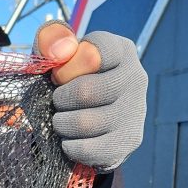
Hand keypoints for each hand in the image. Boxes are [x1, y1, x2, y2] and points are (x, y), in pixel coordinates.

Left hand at [34, 21, 147, 172]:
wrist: (87, 121)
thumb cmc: (68, 80)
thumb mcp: (56, 54)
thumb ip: (51, 39)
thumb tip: (60, 50)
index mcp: (121, 50)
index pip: (94, 52)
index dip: (66, 68)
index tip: (59, 75)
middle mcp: (137, 78)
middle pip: (85, 91)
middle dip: (60, 99)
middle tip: (58, 101)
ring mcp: (136, 112)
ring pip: (85, 123)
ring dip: (62, 124)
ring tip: (61, 120)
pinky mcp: (129, 141)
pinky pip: (88, 149)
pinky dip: (70, 146)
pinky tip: (70, 139)